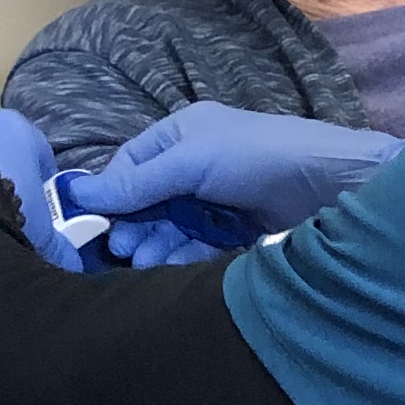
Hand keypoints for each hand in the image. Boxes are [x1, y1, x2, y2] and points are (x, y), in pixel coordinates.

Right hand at [69, 102, 400, 252]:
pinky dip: (183, 256)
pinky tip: (169, 268)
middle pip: (149, 201)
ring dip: (156, 245)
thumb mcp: (188, 163)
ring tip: (144, 264)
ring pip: (172, 226)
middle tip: (123, 251)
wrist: (327, 183)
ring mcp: (216, 198)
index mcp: (180, 135)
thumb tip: (78, 192)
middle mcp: (194, 164)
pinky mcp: (236, 228)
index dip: (110, 195)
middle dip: (134, 226)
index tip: (91, 225)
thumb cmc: (254, 156)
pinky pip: (199, 244)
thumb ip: (137, 182)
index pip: (130, 165)